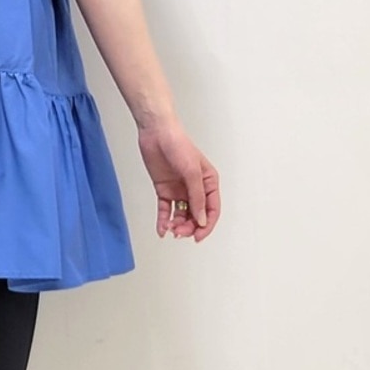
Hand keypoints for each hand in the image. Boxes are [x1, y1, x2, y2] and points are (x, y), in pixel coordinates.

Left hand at [137, 118, 220, 240]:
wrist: (156, 133)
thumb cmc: (178, 145)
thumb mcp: (192, 172)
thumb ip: (197, 197)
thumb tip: (202, 219)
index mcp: (209, 182)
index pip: (212, 210)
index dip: (207, 225)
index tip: (198, 236)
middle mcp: (195, 188)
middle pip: (196, 216)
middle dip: (190, 227)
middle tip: (180, 233)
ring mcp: (180, 190)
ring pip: (181, 215)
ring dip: (177, 225)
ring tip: (170, 229)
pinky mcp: (164, 190)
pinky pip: (165, 210)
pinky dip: (163, 221)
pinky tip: (161, 229)